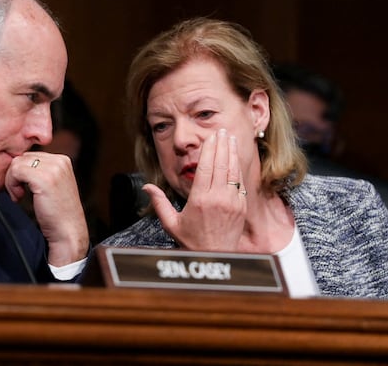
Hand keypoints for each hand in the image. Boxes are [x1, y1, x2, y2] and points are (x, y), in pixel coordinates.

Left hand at [5, 152, 88, 265]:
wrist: (68, 231)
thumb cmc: (58, 214)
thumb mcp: (52, 185)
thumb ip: (41, 171)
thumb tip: (16, 164)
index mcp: (62, 160)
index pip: (30, 155)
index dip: (22, 172)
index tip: (23, 188)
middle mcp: (59, 160)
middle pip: (22, 157)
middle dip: (16, 175)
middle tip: (19, 193)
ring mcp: (53, 168)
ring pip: (17, 162)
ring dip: (12, 180)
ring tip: (20, 195)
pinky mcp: (44, 178)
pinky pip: (15, 171)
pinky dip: (12, 184)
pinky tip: (19, 197)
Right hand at [147, 129, 246, 250]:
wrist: (215, 257)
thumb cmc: (191, 241)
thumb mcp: (170, 222)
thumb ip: (159, 202)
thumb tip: (146, 186)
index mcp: (199, 200)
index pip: (205, 167)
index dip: (209, 149)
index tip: (211, 137)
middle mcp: (217, 198)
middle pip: (220, 165)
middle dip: (221, 145)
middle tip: (221, 131)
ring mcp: (232, 202)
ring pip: (233, 171)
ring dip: (232, 153)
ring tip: (231, 138)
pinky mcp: (241, 207)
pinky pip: (240, 183)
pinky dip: (238, 168)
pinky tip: (236, 158)